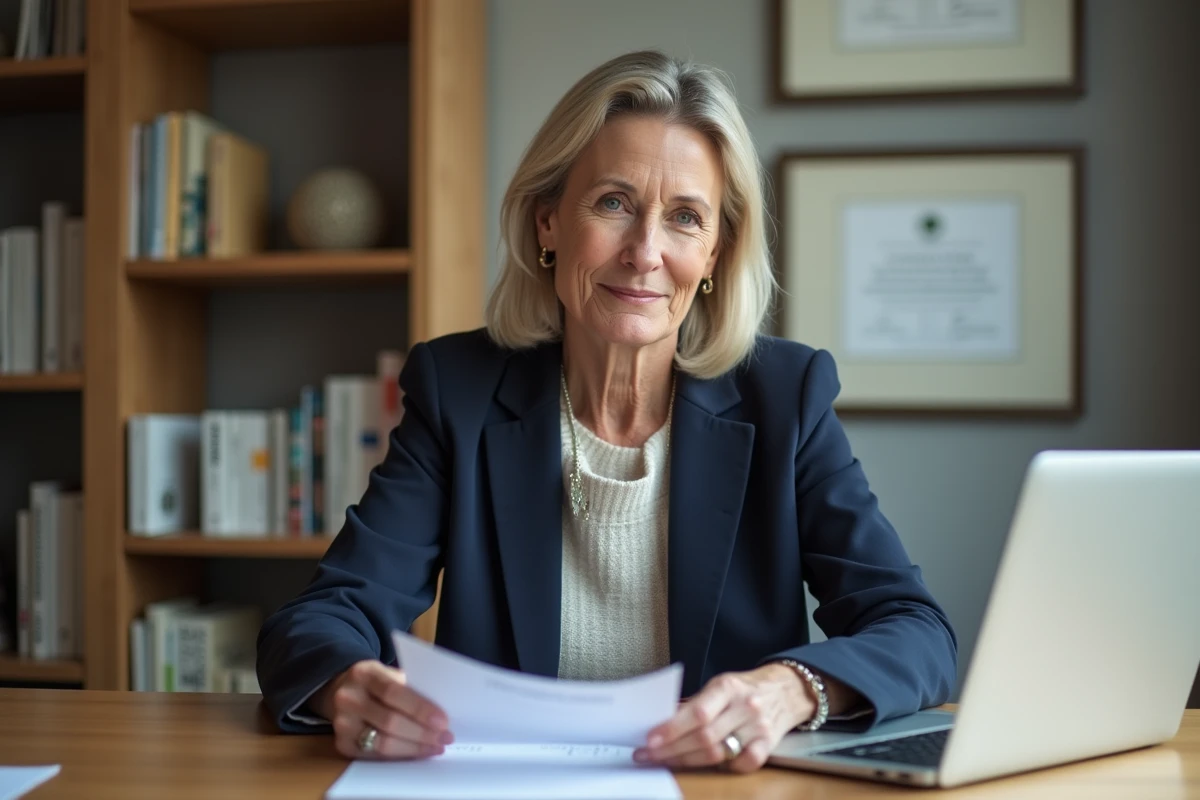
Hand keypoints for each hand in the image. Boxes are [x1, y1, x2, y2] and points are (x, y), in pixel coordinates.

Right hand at [316, 660, 453, 759]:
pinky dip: (400, 756)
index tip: (443, 721)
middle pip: (389, 721)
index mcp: (364, 674)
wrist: (340, 690)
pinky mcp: (342, 744)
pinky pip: (375, 756)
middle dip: (422, 733)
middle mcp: (348, 699)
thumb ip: (411, 688)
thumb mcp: (390, 674)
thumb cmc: (377, 682)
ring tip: (435, 747)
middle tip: (445, 738)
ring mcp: (342, 724)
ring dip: (414, 748)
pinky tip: (417, 753)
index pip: (393, 692)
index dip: (419, 709)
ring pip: (382, 743)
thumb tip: (440, 713)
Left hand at [634, 664, 812, 772]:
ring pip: (718, 752)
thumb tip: (661, 721)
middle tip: (649, 755)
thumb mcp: (720, 685)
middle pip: (703, 736)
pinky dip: (723, 767)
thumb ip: (695, 703)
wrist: (786, 689)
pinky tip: (707, 764)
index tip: (650, 740)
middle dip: (672, 749)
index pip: (697, 712)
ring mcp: (757, 727)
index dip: (672, 728)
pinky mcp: (768, 744)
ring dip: (687, 760)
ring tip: (667, 761)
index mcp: (728, 687)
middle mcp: (744, 707)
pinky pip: (742, 763)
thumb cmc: (745, 688)